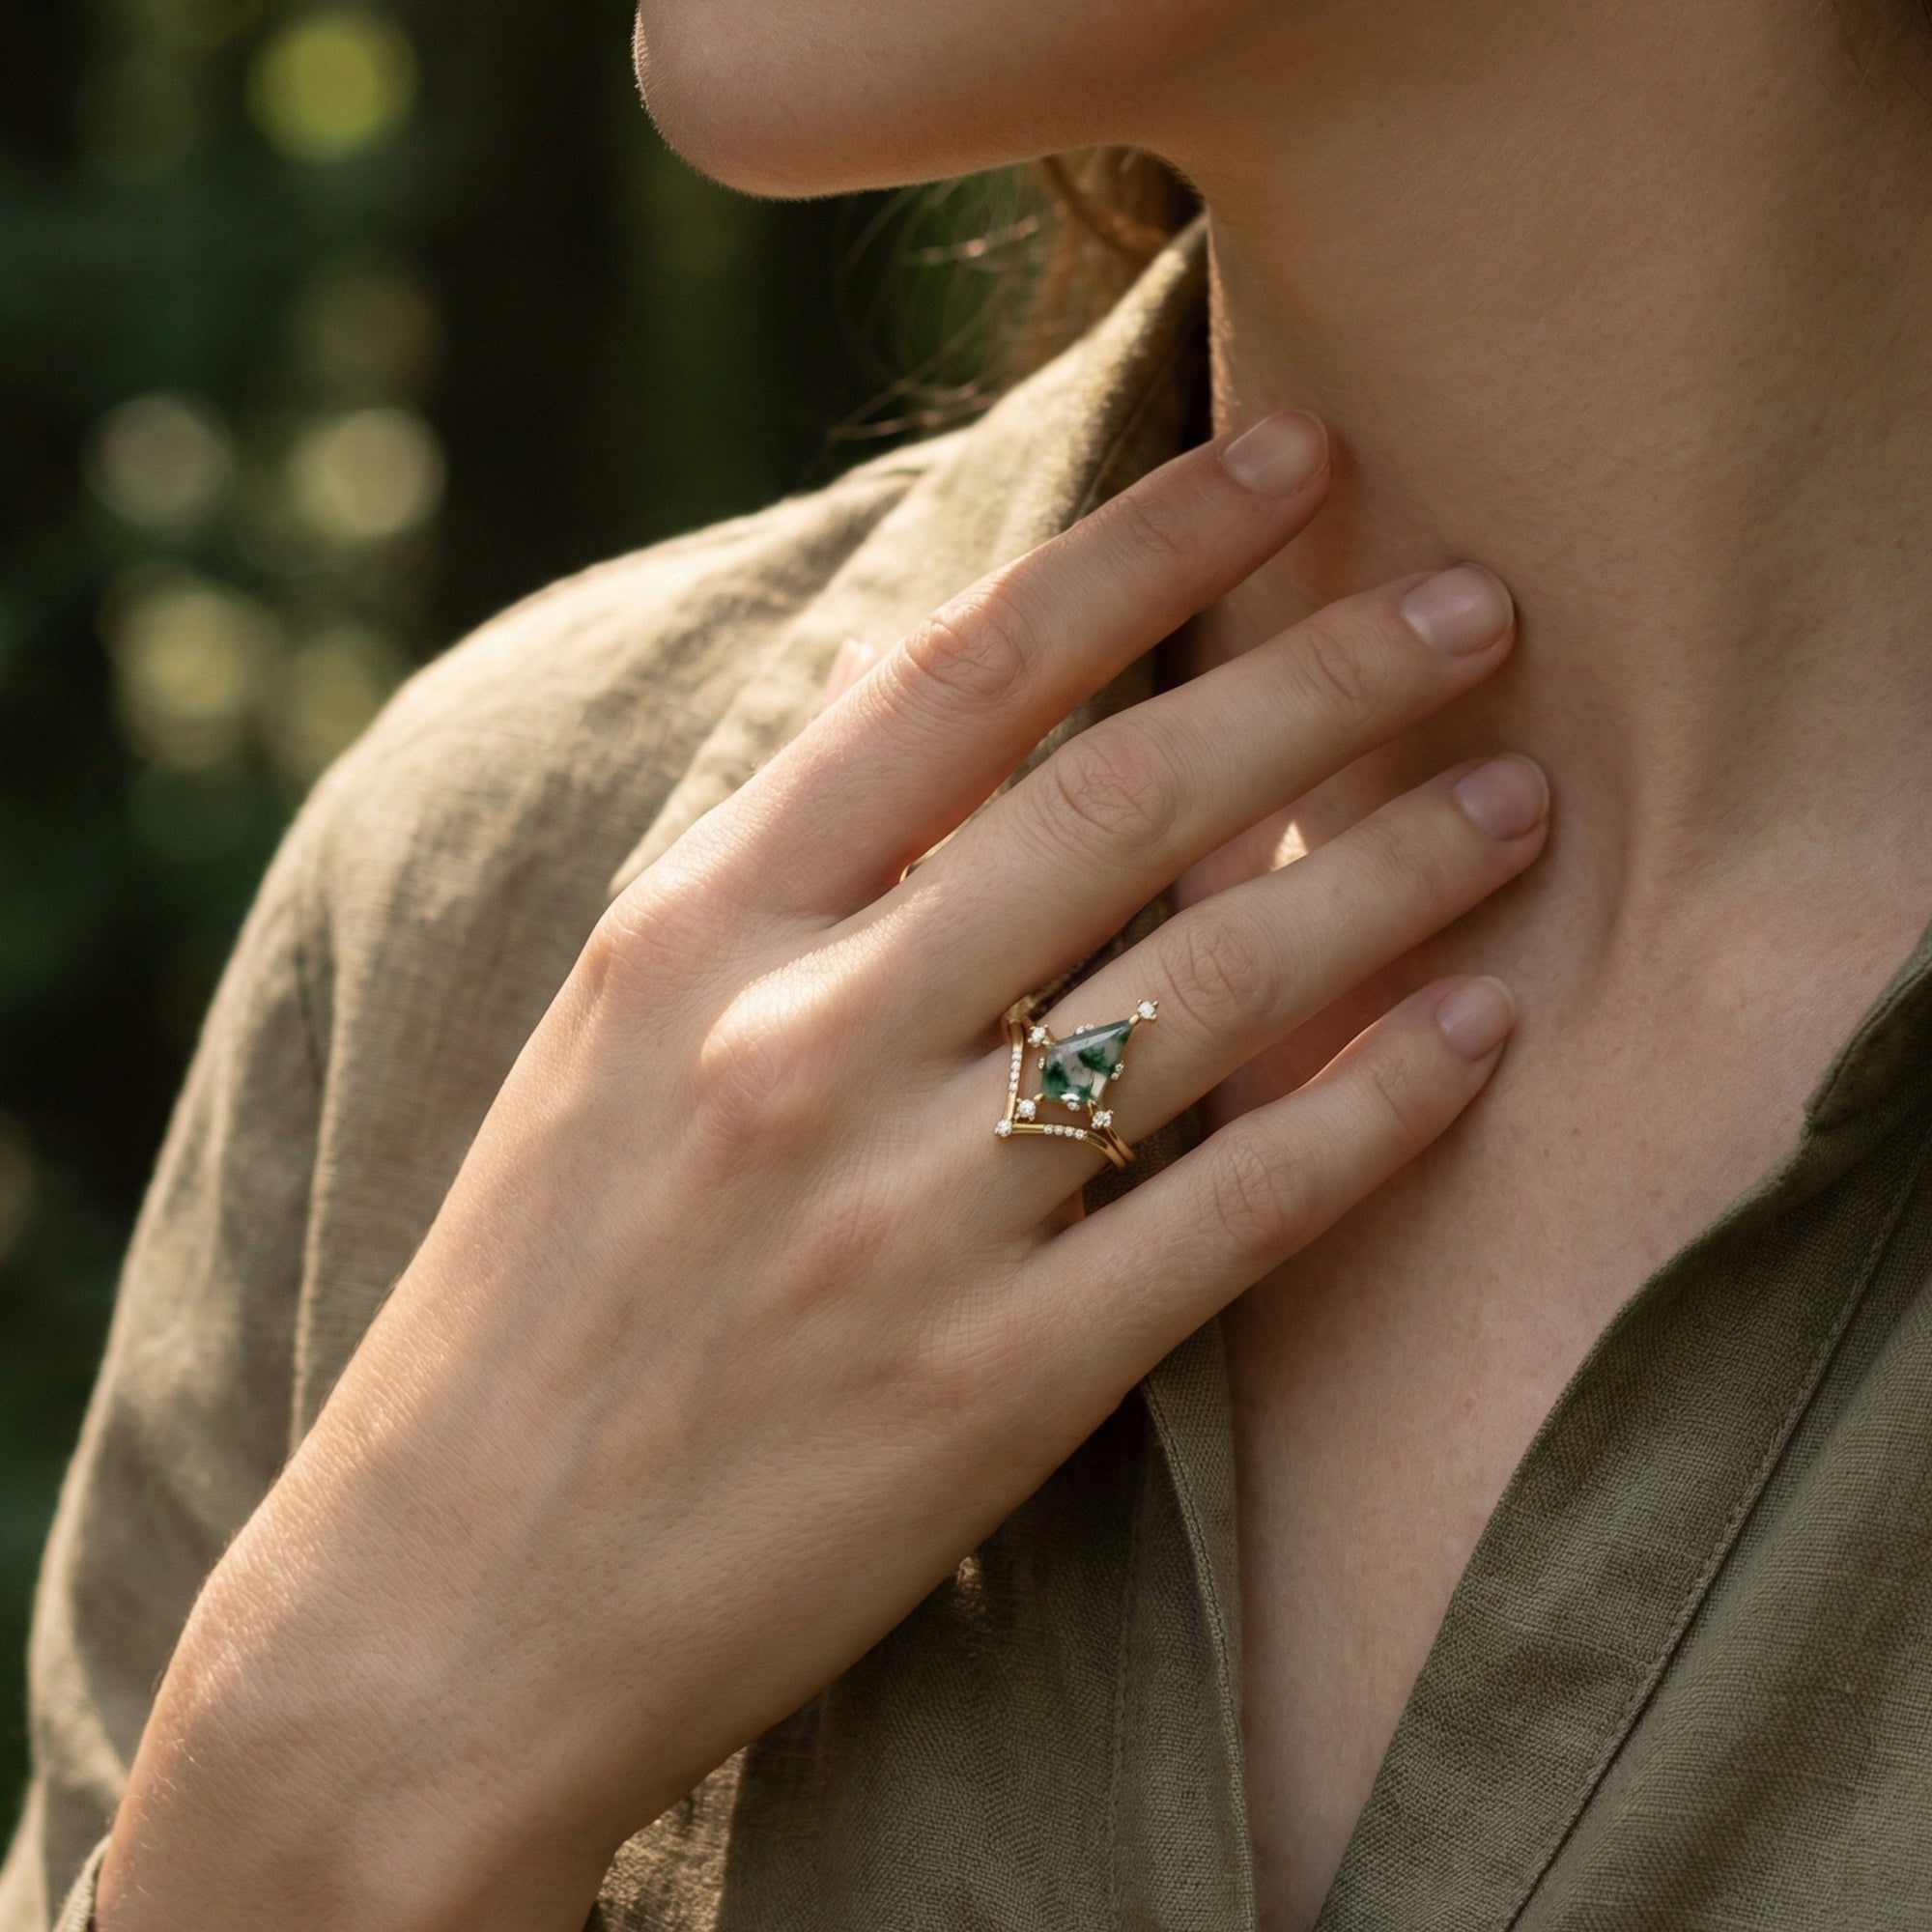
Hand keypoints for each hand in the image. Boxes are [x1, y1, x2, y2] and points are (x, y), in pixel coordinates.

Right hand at [99, 413, 1544, 1930]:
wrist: (441, 1614)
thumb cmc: (528, 1310)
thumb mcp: (616, 1042)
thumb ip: (788, 895)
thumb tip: (990, 756)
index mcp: (690, 928)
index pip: (957, 674)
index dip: (1145, 546)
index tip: (1290, 465)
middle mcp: (796, 1039)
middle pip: (1119, 798)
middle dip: (1324, 677)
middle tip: (1478, 606)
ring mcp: (896, 1217)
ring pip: (1208, 986)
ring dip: (1394, 873)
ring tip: (1519, 803)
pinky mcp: (986, 1391)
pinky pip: (1229, 1211)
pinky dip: (1371, 1109)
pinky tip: (1472, 1033)